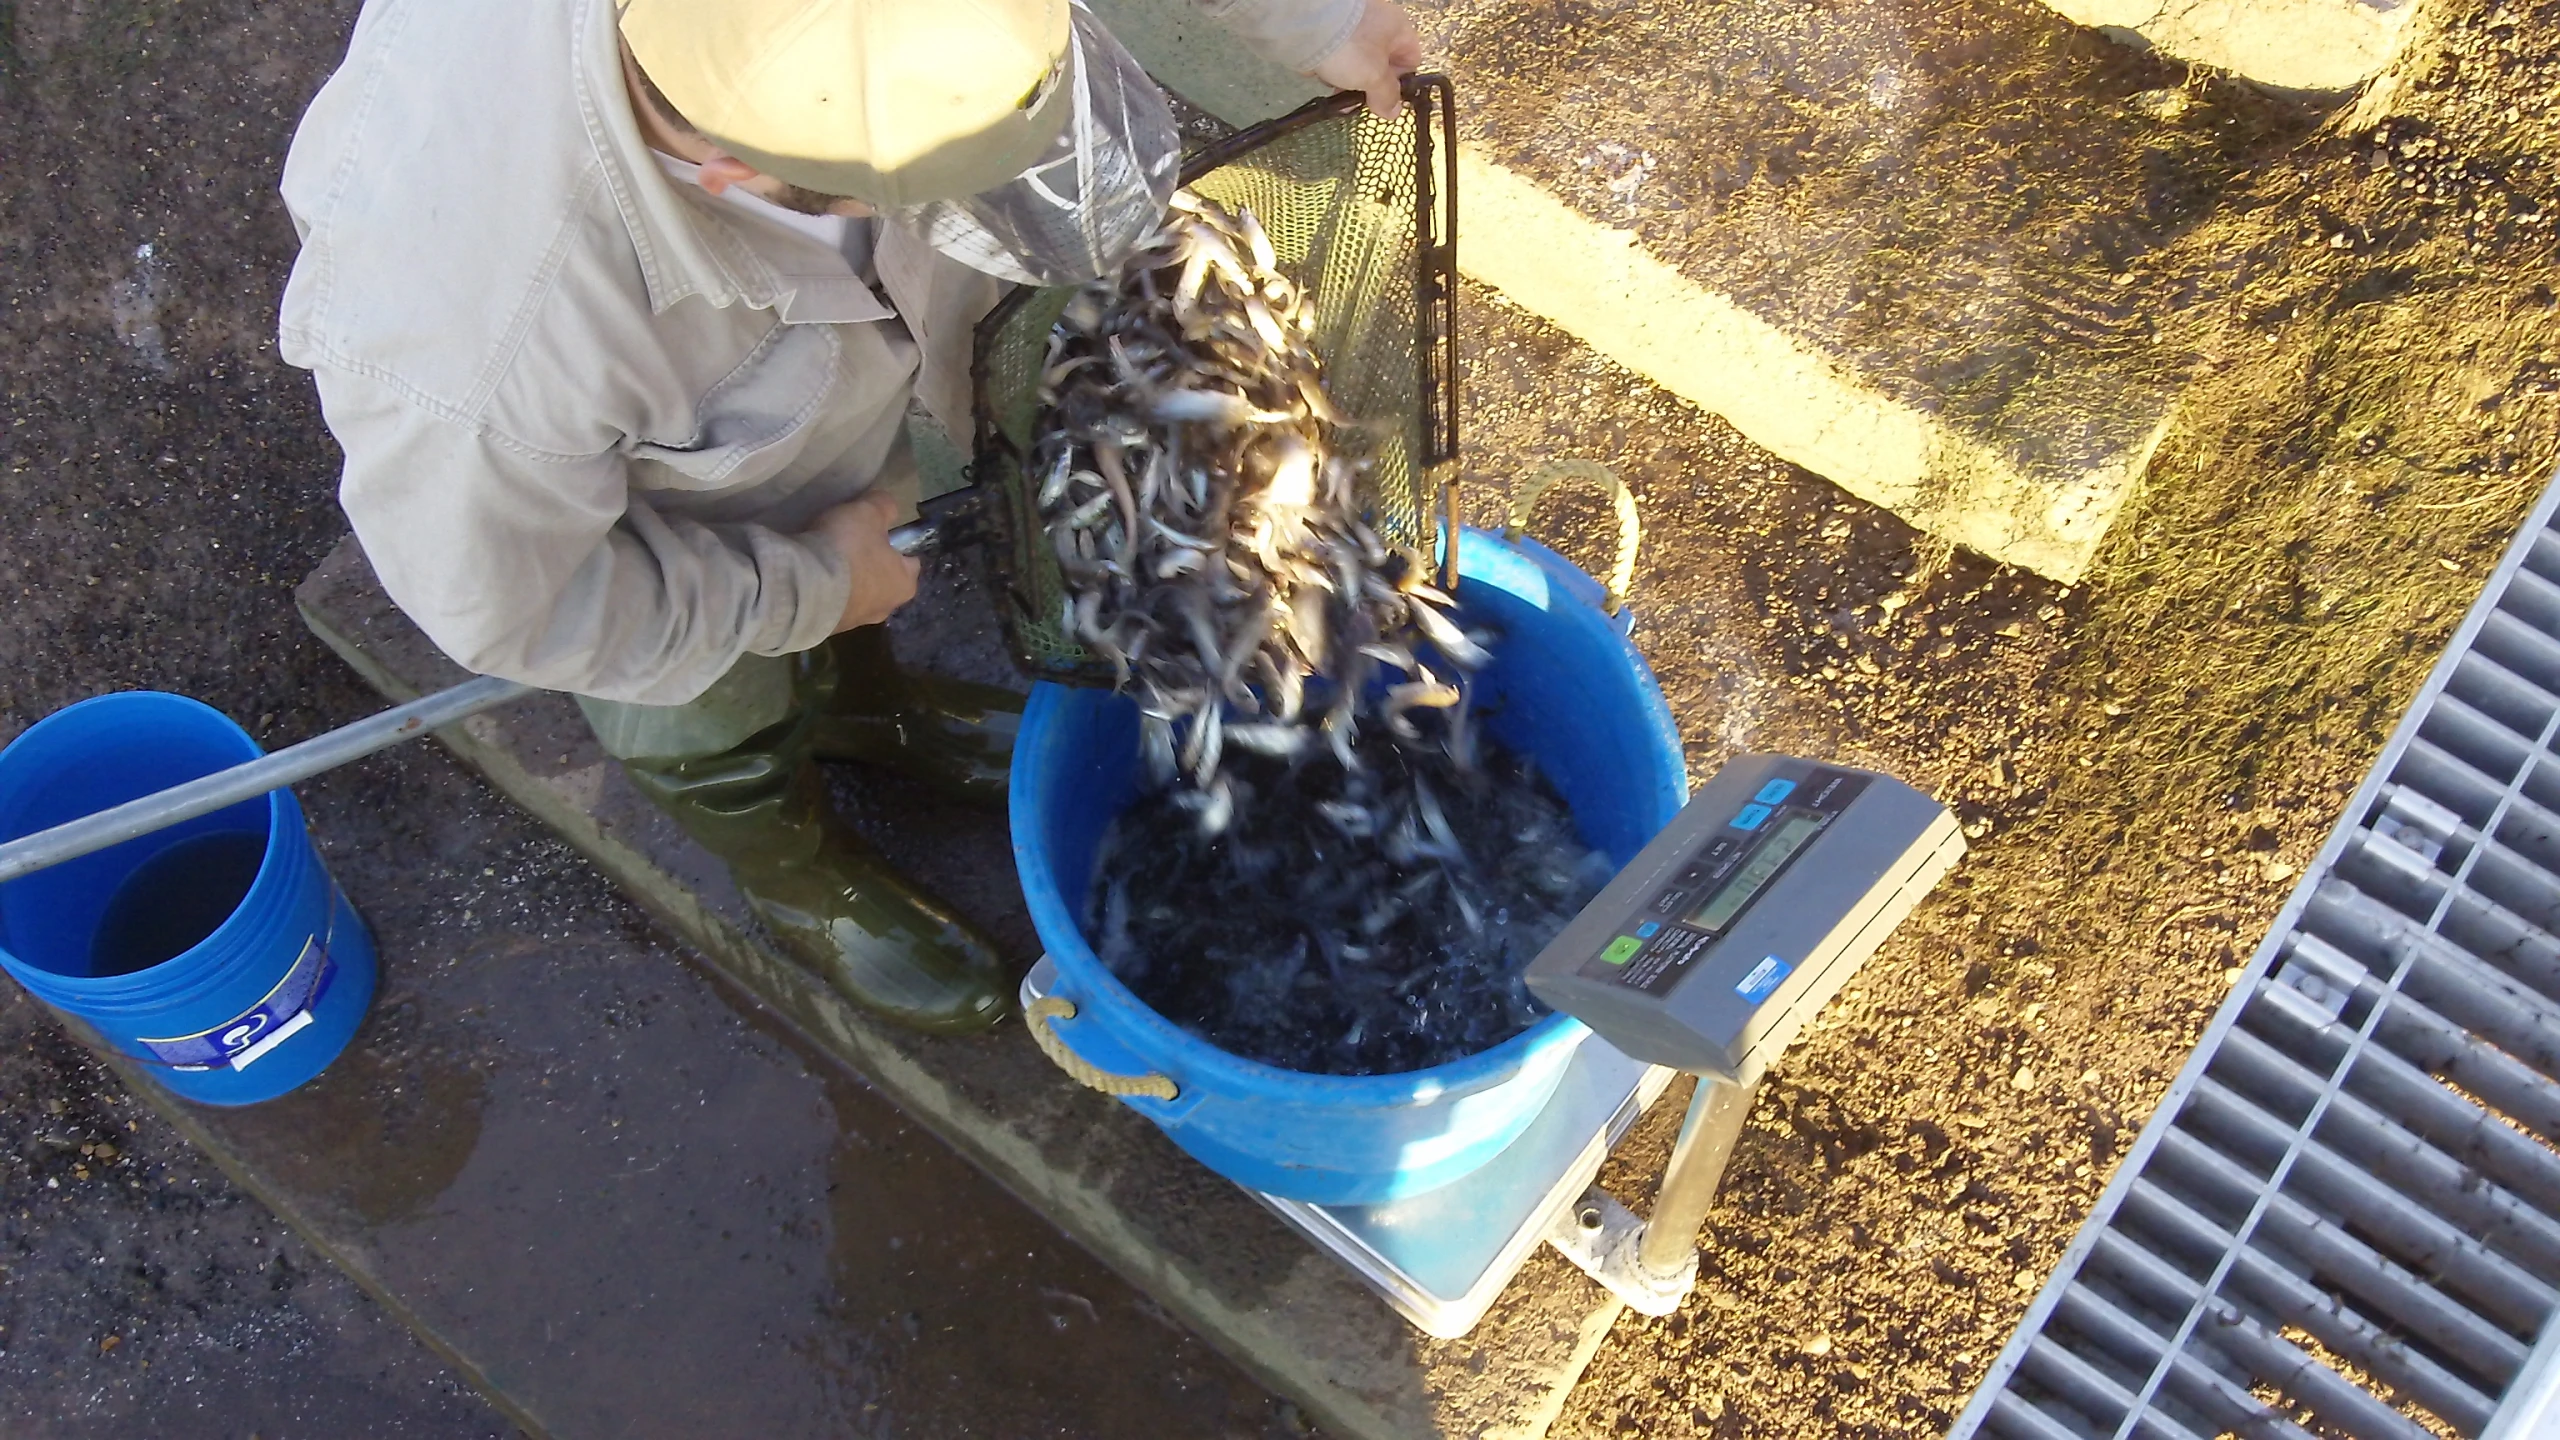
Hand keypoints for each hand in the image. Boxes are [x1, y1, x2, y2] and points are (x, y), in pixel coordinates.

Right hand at [813, 491, 921, 631]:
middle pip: (884, 582)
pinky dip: (828, 594)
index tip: (880, 535)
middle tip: (853, 547)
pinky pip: (833, 606)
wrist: (803, 588)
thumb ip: (883, 507)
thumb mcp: (869, 513)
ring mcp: (855, 622)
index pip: (910, 563)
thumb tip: (889, 508)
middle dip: (872, 567)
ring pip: (858, 597)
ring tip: (829, 563)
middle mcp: (885, 608)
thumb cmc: (848, 548)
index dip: (897, 547)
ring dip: (848, 583)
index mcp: (904, 583)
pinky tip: (813, 579)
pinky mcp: (828, 628)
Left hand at [1312, 0, 1423, 119]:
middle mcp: (1377, 25)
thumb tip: (1394, 112)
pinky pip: (1336, 59)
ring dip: (1349, 83)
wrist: (1305, 22)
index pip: (1411, 60)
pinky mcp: (1328, 34)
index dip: (1402, 83)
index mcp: (1397, 28)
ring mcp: (1351, 28)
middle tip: (1359, 103)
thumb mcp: (1374, 75)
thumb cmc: (1350, 46)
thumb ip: (1386, 95)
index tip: (1387, 99)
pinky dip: (1331, 71)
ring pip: (1357, 64)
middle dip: (1370, 88)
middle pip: (1382, 65)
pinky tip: (1323, 78)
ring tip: (1337, 93)